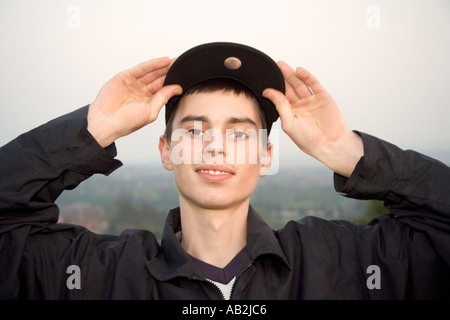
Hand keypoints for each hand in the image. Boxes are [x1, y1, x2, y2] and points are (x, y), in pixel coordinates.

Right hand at [87, 57, 181, 147]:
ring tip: (175, 61)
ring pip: (151, 72)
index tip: (186, 76)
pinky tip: (163, 61)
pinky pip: (141, 69)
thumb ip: (163, 97)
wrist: (107, 122)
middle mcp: (141, 91)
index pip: (163, 88)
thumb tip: (177, 88)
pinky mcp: (125, 77)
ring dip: (163, 66)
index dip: (174, 81)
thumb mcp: (151, 111)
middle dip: (170, 71)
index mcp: (148, 101)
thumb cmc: (127, 122)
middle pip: (159, 78)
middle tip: (182, 63)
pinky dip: (152, 64)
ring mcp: (133, 83)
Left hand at [263, 62, 362, 176]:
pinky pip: (313, 84)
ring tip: (282, 65)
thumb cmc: (308, 139)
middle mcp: (300, 105)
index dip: (273, 88)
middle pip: (289, 88)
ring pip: (299, 84)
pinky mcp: (323, 97)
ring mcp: (311, 100)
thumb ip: (280, 106)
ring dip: (292, 75)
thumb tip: (267, 92)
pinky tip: (298, 70)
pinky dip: (306, 77)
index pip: (280, 97)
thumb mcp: (289, 123)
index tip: (265, 79)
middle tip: (273, 66)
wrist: (330, 144)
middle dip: (282, 77)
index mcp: (290, 113)